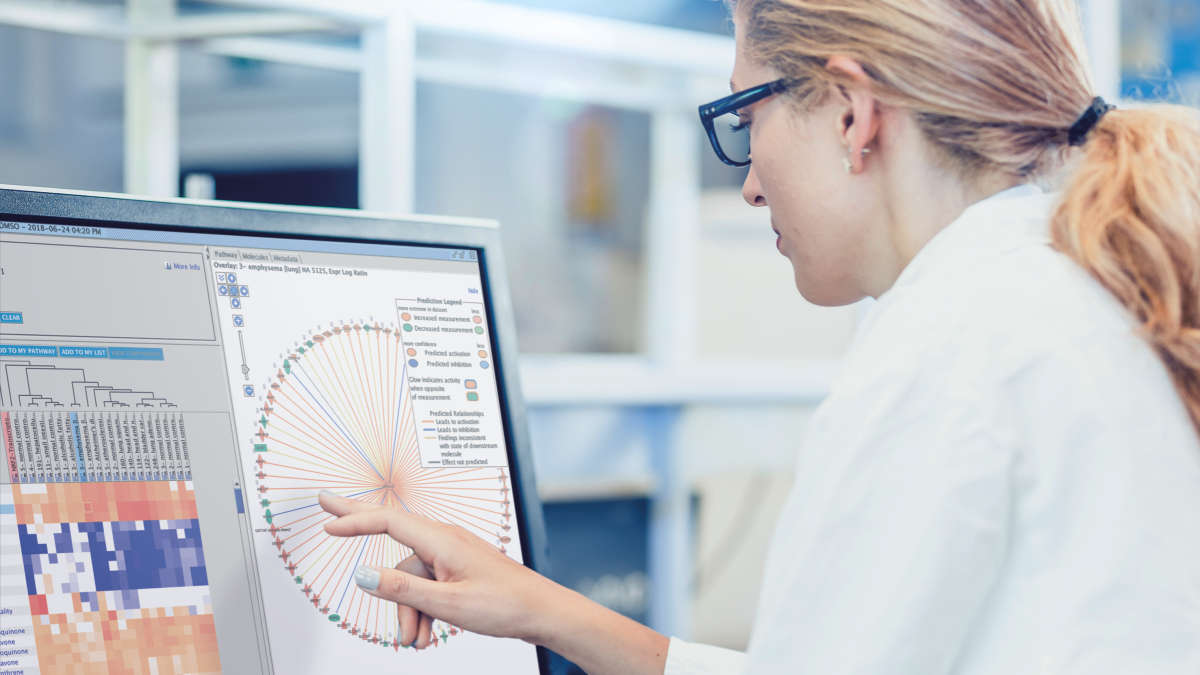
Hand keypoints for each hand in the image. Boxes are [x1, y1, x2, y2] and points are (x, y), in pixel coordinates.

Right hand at [317, 489, 557, 647]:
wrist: (542, 611)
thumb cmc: (505, 604)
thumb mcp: (448, 603)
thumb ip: (402, 590)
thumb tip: (362, 574)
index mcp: (441, 540)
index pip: (387, 521)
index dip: (354, 521)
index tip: (327, 519)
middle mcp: (444, 540)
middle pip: (392, 532)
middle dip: (359, 525)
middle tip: (326, 508)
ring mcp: (451, 554)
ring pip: (411, 579)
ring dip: (408, 611)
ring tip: (417, 642)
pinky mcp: (458, 570)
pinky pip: (427, 585)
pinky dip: (423, 609)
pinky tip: (429, 635)